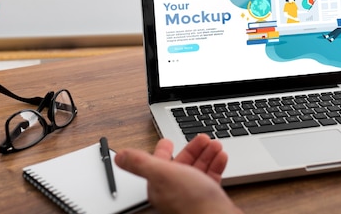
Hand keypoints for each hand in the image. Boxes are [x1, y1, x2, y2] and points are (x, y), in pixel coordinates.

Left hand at [115, 134, 241, 213]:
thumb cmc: (191, 202)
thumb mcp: (162, 174)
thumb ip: (141, 163)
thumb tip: (120, 157)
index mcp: (160, 186)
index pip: (158, 165)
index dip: (164, 151)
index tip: (168, 141)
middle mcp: (175, 191)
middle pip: (182, 164)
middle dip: (192, 149)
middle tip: (202, 138)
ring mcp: (192, 196)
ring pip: (198, 170)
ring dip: (206, 154)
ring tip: (214, 145)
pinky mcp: (208, 198)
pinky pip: (211, 178)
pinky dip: (216, 165)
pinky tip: (221, 157)